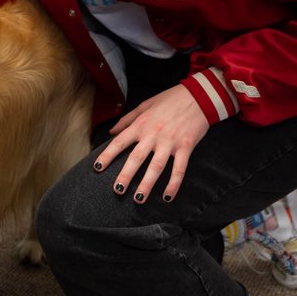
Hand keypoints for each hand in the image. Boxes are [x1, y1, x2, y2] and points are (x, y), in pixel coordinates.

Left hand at [93, 83, 209, 202]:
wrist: (199, 96)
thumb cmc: (170, 99)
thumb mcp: (145, 105)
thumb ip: (127, 120)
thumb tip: (111, 131)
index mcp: (141, 124)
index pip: (120, 141)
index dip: (107, 155)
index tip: (97, 168)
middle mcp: (153, 134)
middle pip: (136, 158)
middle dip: (125, 175)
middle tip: (117, 191)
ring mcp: (170, 142)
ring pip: (156, 166)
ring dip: (147, 184)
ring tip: (139, 199)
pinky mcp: (186, 147)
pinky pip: (179, 169)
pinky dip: (173, 184)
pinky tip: (167, 197)